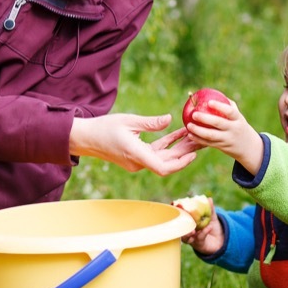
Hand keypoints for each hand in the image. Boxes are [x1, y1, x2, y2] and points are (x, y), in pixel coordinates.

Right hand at [69, 113, 199, 175]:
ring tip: (194, 135)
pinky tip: (178, 134)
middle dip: (185, 152)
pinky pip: (155, 153)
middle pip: (167, 162)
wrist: (85, 138)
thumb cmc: (104, 127)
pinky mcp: (135, 156)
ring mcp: (137, 161)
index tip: (193, 154)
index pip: (163, 168)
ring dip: (177, 148)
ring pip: (162, 157)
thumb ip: (150, 122)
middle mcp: (138, 162)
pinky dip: (166, 145)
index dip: (181, 163)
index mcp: (136, 155)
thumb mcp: (128, 120)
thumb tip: (169, 119)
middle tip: (201, 139)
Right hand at [180, 196, 224, 255]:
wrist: (221, 240)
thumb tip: (209, 198)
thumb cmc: (212, 227)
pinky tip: (208, 227)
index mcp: (188, 222)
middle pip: (178, 228)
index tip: (174, 204)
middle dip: (179, 224)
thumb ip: (210, 209)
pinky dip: (203, 233)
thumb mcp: (211, 217)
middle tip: (182, 218)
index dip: (175, 211)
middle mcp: (187, 231)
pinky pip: (199, 239)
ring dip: (188, 234)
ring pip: (185, 238)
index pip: (178, 217)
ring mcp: (191, 239)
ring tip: (193, 230)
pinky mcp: (198, 244)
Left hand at [183, 96, 263, 175]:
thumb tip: (211, 92)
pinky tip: (189, 134)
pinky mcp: (222, 147)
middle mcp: (233, 129)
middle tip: (193, 114)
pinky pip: (208, 143)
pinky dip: (198, 139)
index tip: (208, 102)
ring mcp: (227, 139)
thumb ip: (227, 104)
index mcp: (238, 119)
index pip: (230, 111)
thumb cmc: (238, 125)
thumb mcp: (238, 116)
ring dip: (198, 131)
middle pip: (219, 123)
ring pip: (211, 135)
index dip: (219, 106)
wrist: (248, 147)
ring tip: (188, 125)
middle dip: (205, 118)